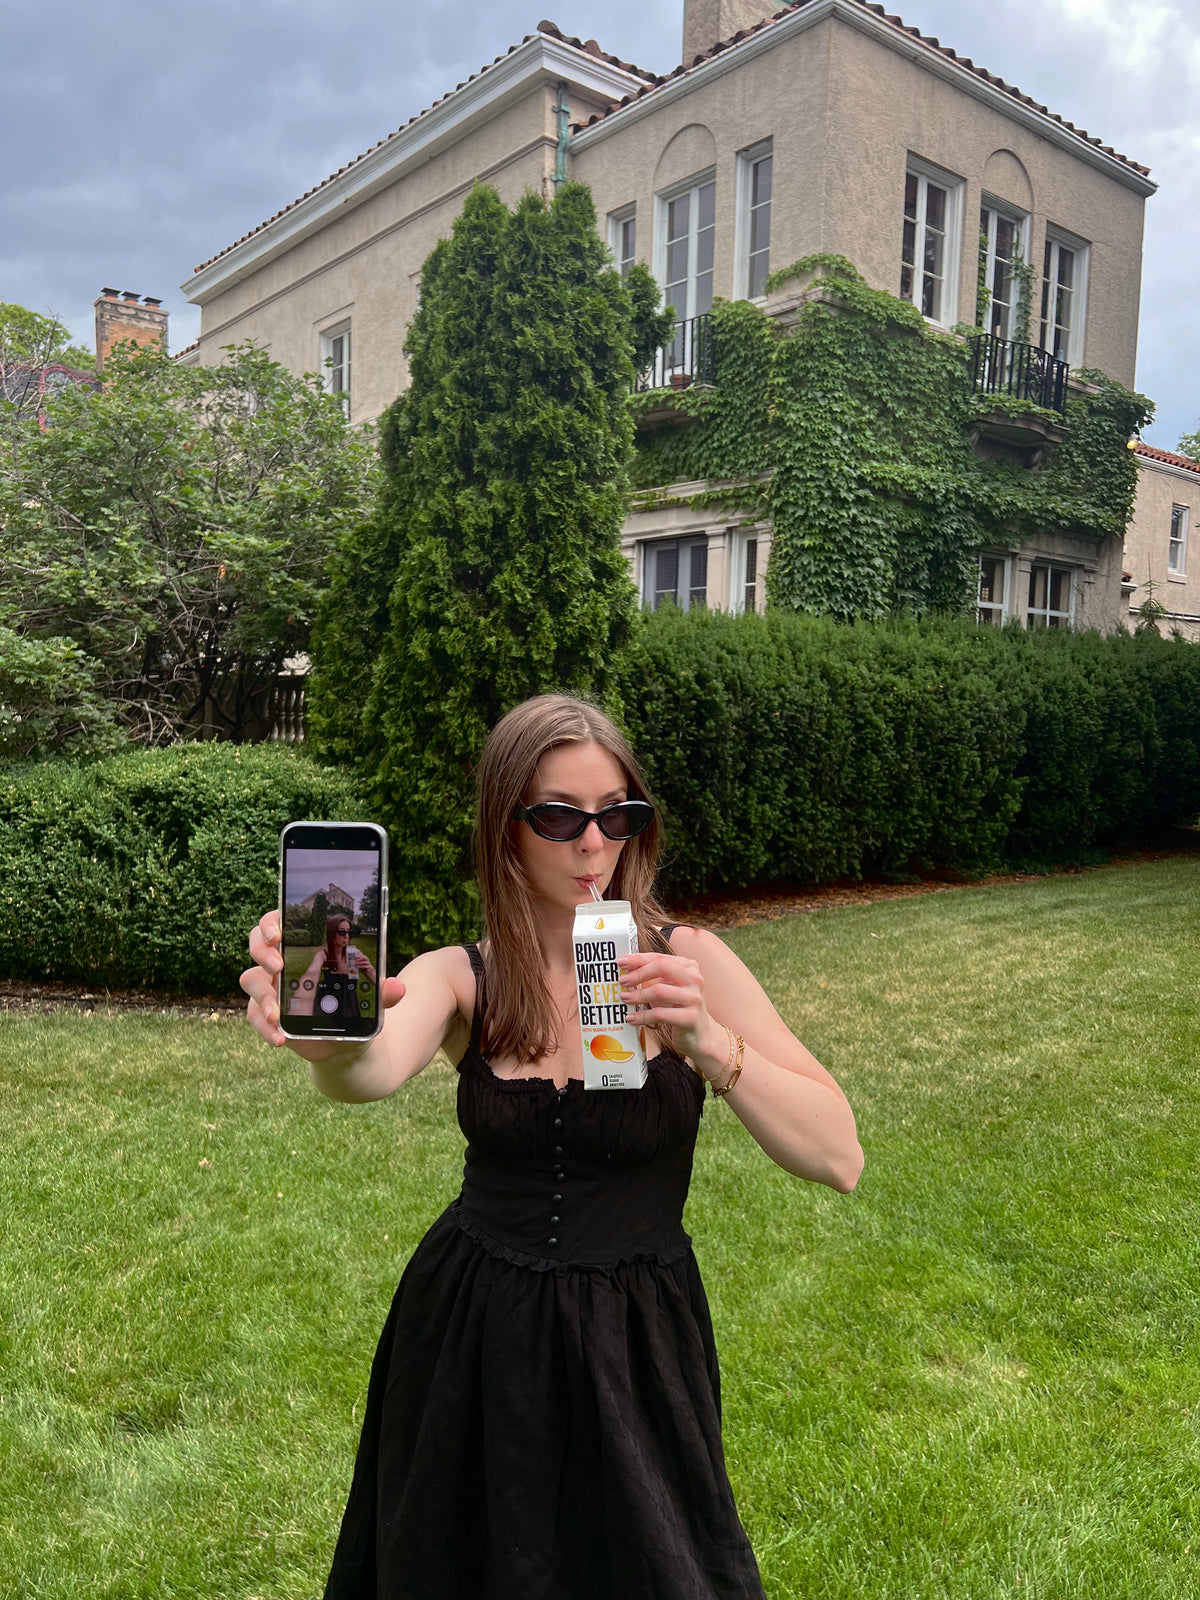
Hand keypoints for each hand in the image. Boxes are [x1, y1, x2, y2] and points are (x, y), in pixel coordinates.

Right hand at [240, 912, 404, 1054]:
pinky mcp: (267, 1014)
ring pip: (250, 979)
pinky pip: (255, 1016)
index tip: (279, 932)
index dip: (272, 923)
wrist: (347, 1042)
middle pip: (258, 944)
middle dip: (263, 951)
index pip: (279, 923)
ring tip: (277, 1012)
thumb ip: (382, 994)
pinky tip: (280, 1038)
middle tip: (278, 965)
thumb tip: (398, 988)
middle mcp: (282, 963)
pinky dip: (265, 1027)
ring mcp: (272, 988)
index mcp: (305, 947)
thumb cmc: (355, 1009)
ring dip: (262, 994)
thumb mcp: (371, 1001)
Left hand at [618, 951, 725, 1073]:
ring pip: (659, 990)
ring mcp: (694, 998)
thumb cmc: (679, 1008)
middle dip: (638, 973)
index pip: (660, 957)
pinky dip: (642, 1016)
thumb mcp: (668, 988)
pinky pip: (660, 1014)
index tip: (621, 962)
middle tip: (622, 981)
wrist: (700, 1035)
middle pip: (662, 967)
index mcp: (689, 967)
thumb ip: (652, 977)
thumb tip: (625, 971)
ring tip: (624, 998)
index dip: (638, 959)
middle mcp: (695, 979)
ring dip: (638, 995)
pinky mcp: (690, 1018)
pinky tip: (631, 1018)